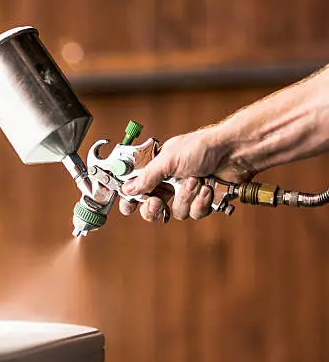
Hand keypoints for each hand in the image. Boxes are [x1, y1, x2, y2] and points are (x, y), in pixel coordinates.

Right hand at [119, 126, 255, 221]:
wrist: (235, 152)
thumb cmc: (202, 148)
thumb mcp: (168, 160)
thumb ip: (147, 177)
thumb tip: (127, 189)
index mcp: (157, 169)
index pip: (136, 187)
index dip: (130, 199)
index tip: (128, 207)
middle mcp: (170, 182)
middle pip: (151, 207)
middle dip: (154, 208)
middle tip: (156, 204)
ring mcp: (186, 193)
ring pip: (175, 212)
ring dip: (186, 197)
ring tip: (196, 181)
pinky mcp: (203, 202)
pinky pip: (194, 213)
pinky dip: (201, 202)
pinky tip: (208, 189)